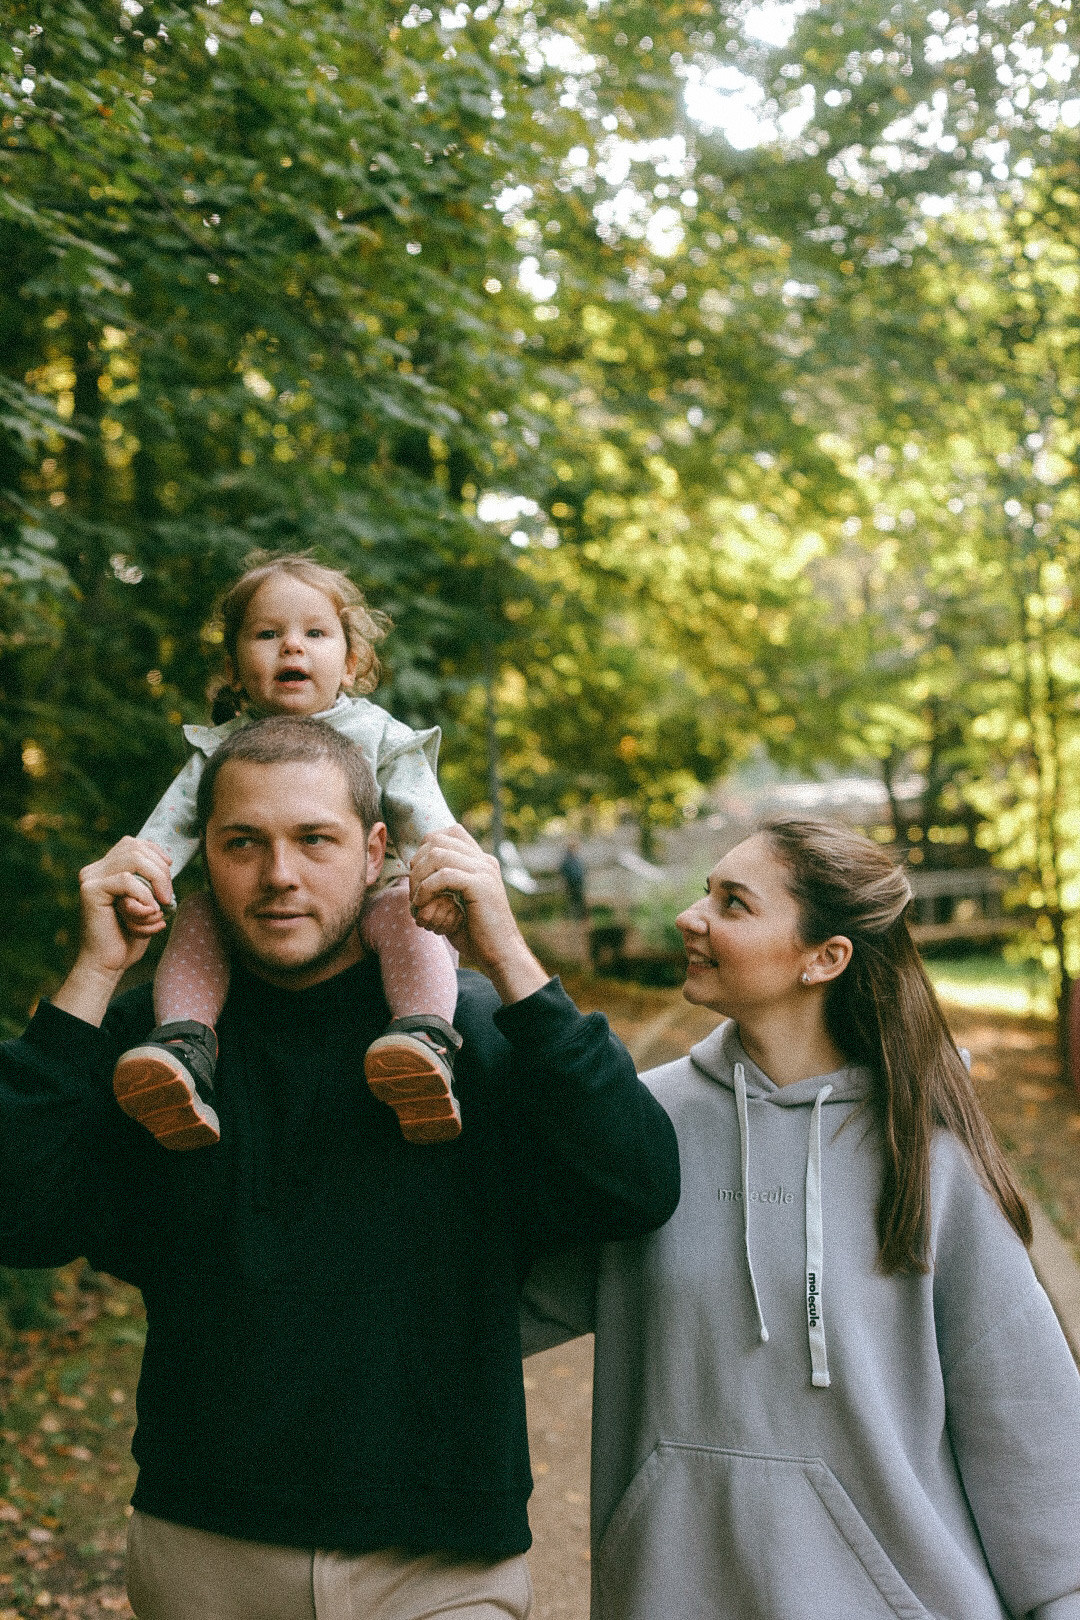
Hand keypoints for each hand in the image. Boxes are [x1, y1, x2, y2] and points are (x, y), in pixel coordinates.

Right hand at [51, 838, 173, 1026]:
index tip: (171, 871)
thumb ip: (151, 881)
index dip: (157, 853)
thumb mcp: (147, 902)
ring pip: (134, 860)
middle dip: (161, 871)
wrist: (108, 964)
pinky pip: (128, 881)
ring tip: (158, 909)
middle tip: (167, 899)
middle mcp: (94, 869)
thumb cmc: (128, 936)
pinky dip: (145, 897)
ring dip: (154, 884)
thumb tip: (168, 859)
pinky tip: (147, 914)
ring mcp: (90, 878)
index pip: (133, 843)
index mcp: (105, 869)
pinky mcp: (90, 890)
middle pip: (136, 848)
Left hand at [409, 826, 548, 1003]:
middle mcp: (483, 860)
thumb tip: (413, 867)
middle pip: (437, 839)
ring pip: (437, 854)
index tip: (419, 874)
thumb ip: (442, 881)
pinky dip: (426, 890)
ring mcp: (484, 870)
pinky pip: (443, 875)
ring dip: (418, 877)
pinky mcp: (481, 885)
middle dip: (417, 863)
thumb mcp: (456, 901)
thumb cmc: (475, 933)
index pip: (450, 832)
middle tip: (414, 891)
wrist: (500, 954)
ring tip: (417, 900)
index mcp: (481, 861)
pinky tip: (422, 906)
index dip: (426, 847)